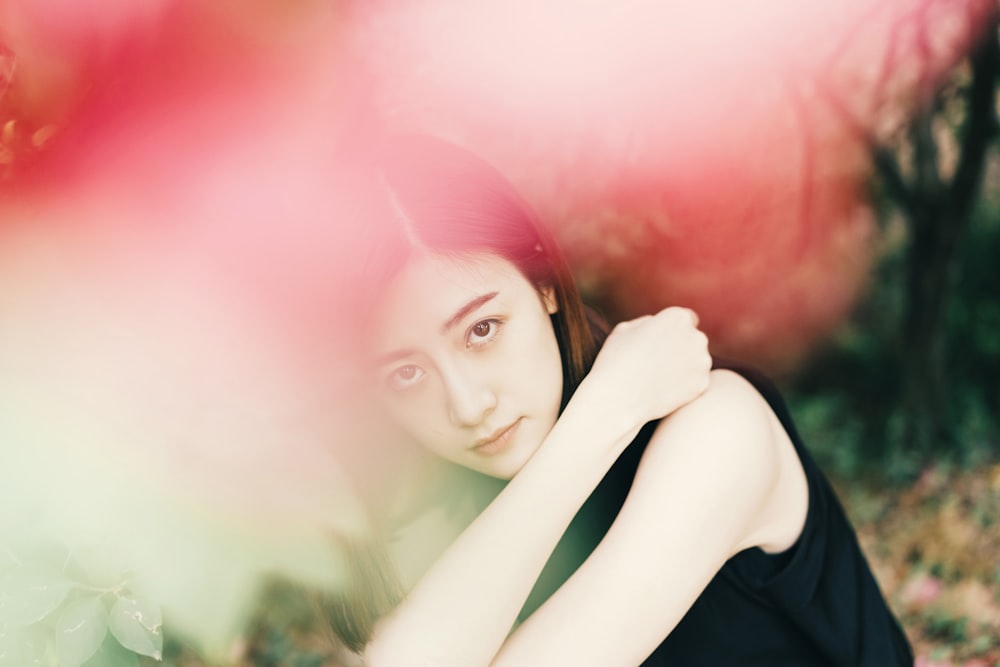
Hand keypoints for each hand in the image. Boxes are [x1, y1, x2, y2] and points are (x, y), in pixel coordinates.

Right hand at [579, 307, 711, 428]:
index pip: (686, 319)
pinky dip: (685, 386)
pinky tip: (664, 390)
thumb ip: (648, 322)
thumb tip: (658, 324)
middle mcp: (695, 336)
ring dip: (685, 366)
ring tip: (658, 377)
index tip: (662, 343)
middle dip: (682, 347)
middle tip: (659, 362)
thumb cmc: (615, 361)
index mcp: (677, 318)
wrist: (617, 400)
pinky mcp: (702, 385)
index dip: (673, 330)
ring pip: (697, 361)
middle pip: (694, 339)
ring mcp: (702, 362)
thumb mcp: (625, 329)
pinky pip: (696, 381)